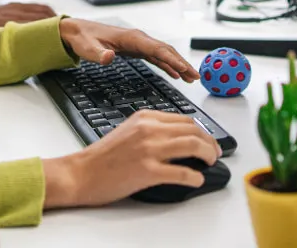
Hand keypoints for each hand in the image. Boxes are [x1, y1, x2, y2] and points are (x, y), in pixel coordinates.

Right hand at [42, 111, 221, 207]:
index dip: (203, 131)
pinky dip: (195, 177)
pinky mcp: (148, 171)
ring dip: (208, 155)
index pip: (185, 119)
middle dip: (210, 142)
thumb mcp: (129, 130)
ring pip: (193, 145)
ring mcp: (149, 149)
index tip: (208, 140)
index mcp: (145, 117)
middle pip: (193, 130)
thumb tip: (177, 138)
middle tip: (214, 153)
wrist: (82, 172)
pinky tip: (197, 180)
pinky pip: (182, 172)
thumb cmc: (103, 156)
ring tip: (210, 163)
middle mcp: (149, 129)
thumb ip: (151, 129)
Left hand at [57, 18, 199, 80]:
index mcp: (131, 37)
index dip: (172, 59)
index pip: (157, 49)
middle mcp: (138, 38)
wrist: (78, 31)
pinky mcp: (136, 49)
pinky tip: (176, 74)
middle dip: (182, 63)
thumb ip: (99, 54)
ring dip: (178, 64)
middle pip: (166, 50)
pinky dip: (168, 65)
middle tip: (196, 76)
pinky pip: (156, 57)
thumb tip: (108, 57)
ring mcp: (138, 43)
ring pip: (164, 54)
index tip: (184, 69)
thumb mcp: (88, 48)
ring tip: (192, 77)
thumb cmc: (84, 38)